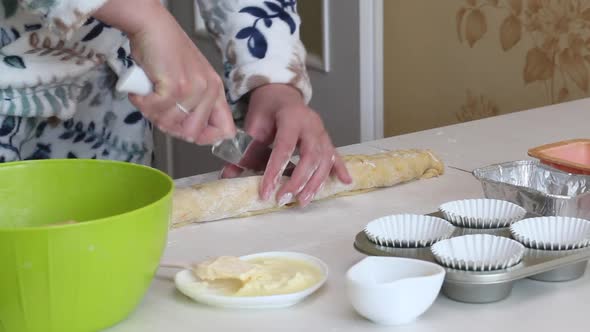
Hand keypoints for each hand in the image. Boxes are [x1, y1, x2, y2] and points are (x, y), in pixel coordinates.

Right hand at [94, 0, 235, 143]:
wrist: (152, 26)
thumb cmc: (166, 52)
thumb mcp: (190, 79)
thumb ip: (193, 105)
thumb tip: (190, 135)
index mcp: (216, 90)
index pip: (225, 131)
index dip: (204, 138)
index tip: (184, 132)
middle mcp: (209, 91)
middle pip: (191, 133)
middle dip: (168, 127)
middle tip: (156, 109)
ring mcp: (194, 89)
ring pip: (170, 124)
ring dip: (151, 113)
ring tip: (147, 95)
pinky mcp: (175, 86)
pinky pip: (155, 110)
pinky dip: (141, 103)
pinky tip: (139, 91)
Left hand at [221, 84, 351, 206]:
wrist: (281, 94)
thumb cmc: (267, 109)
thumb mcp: (253, 125)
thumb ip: (245, 150)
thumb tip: (230, 175)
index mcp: (291, 118)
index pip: (284, 148)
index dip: (275, 171)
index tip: (266, 191)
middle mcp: (312, 125)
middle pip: (311, 156)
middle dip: (298, 181)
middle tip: (284, 199)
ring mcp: (322, 132)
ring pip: (325, 160)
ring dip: (315, 183)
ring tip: (302, 201)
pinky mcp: (327, 139)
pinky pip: (336, 155)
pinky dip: (340, 170)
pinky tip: (345, 182)